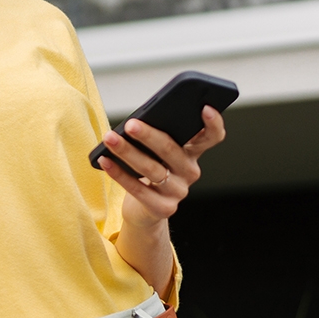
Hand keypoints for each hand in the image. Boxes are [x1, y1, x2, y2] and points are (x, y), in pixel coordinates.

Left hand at [96, 106, 226, 222]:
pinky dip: (119, 173)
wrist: (144, 210)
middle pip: (171, 150)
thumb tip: (136, 122)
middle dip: (148, 135)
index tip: (204, 107)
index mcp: (193, 152)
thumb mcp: (157, 152)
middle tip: (130, 124)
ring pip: (151, 169)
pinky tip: (105, 160)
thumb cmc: (149, 169)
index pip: (212, 137)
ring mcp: (178, 191)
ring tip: (110, 138)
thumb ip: (157, 137)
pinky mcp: (163, 208)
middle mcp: (190, 172)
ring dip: (127, 152)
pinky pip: (138, 189)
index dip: (213, 123)